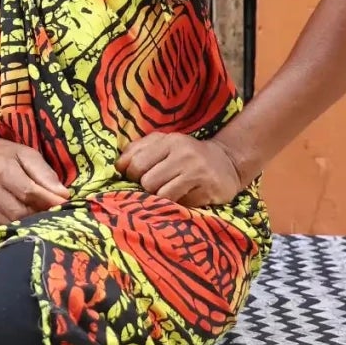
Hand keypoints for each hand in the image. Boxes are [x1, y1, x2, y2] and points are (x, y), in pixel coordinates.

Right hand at [0, 136, 70, 225]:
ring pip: (13, 224)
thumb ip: (44, 173)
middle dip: (42, 215)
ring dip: (32, 224)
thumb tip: (63, 195)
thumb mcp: (26, 154)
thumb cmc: (2, 154)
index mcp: (3, 170)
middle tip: (57, 214)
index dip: (50, 201)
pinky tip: (29, 224)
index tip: (66, 205)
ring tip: (45, 220)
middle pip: (21, 212)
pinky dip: (19, 229)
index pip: (30, 192)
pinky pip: (4, 229)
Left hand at [117, 133, 245, 206]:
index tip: (140, 177)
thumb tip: (118, 166)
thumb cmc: (187, 155)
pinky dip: (179, 204)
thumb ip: (139, 150)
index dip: (132, 176)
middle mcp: (183, 153)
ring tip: (172, 192)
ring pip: (161, 195)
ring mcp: (196, 171)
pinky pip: (180, 204)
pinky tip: (187, 195)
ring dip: (162, 198)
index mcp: (168, 140)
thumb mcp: (164, 144)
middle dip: (148, 188)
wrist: (228, 162)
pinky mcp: (208, 189)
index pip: (135, 164)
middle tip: (158, 186)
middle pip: (147, 182)